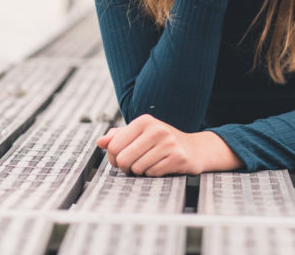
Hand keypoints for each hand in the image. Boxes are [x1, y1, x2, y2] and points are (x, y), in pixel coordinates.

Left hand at [96, 114, 242, 175]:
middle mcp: (157, 129)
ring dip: (141, 171)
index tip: (121, 159)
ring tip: (149, 164)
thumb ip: (118, 137)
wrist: (194, 149)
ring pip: (137, 168)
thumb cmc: (161, 142)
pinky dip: (153, 174)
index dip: (113, 158)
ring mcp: (169, 142)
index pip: (114, 146)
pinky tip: (161, 166)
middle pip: (124, 159)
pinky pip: (153, 173)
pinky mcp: (178, 157)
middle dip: (126, 167)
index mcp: (145, 121)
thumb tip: (100, 142)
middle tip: (133, 166)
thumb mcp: (141, 135)